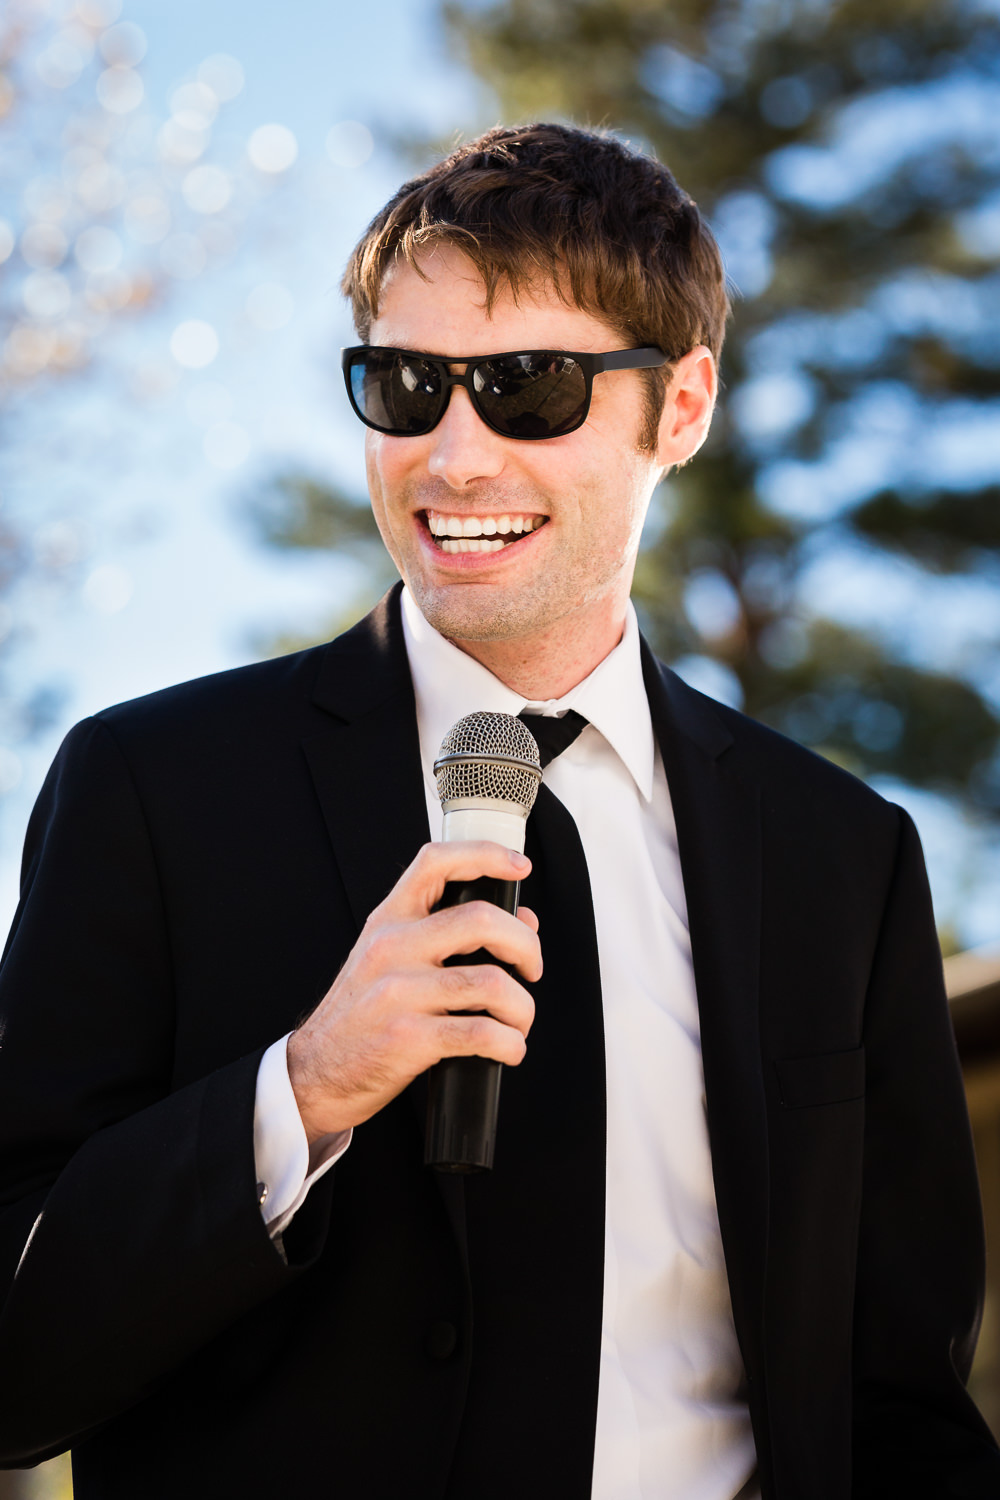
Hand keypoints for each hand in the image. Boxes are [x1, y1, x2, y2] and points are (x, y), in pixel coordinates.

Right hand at [286, 841, 540, 1143]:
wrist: (316, 1071)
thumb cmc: (362, 1014)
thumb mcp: (390, 960)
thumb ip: (447, 934)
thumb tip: (522, 920)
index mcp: (388, 920)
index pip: (435, 862)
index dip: (485, 854)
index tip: (519, 865)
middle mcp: (392, 947)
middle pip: (482, 920)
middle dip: (525, 946)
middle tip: (531, 968)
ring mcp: (398, 992)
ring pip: (492, 983)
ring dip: (522, 1008)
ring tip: (518, 1022)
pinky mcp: (409, 1038)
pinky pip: (481, 1033)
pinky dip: (509, 1044)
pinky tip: (508, 1049)